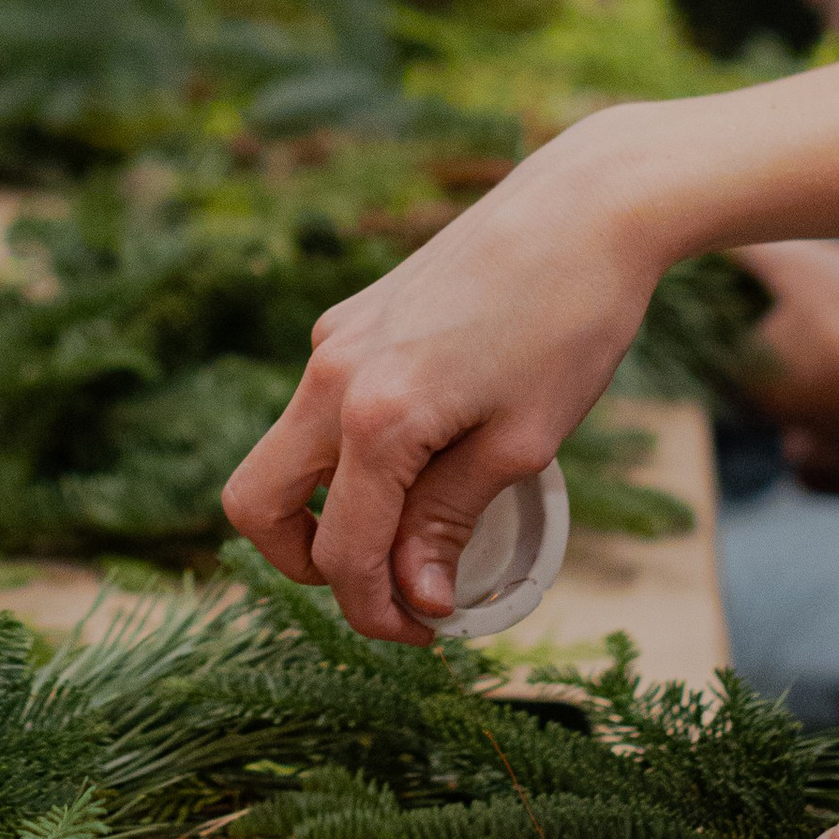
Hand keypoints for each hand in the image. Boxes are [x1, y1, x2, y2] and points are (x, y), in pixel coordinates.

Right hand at [218, 38, 838, 646]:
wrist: (582, 207)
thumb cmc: (569, 324)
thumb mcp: (522, 443)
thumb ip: (452, 520)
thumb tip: (417, 598)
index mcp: (374, 417)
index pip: (340, 552)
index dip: (376, 611)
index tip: (429, 632)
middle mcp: (330, 377)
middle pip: (256, 506)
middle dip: (308, 565)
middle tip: (389, 584)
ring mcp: (331, 342)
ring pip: (286, 455)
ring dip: (334, 507)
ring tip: (423, 523)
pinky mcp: (349, 320)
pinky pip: (322, 409)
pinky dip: (353, 454)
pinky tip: (432, 449)